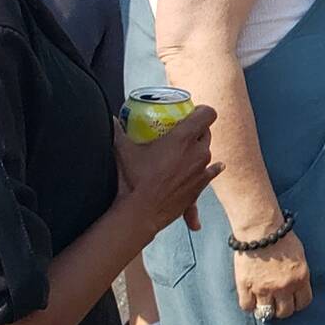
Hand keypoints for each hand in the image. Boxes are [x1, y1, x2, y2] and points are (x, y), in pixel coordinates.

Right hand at [113, 107, 220, 239]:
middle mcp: (199, 152)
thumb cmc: (133, 180)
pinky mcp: (200, 186)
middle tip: (181, 132)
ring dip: (198, 150)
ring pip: (207, 152)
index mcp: (184, 138)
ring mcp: (202, 170)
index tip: (190, 112)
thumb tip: (110, 119)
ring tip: (184, 152)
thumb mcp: (123, 151)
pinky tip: (213, 168)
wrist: (140, 213)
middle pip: (206, 132)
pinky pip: (210, 173)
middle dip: (196, 130)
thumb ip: (117, 131)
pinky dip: (210, 170)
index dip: (201, 110)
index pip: (208, 114)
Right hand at [234, 228, 313, 322]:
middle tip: (277, 302)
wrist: (261, 229)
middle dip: (281, 308)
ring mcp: (264, 288)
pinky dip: (249, 305)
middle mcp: (284, 287)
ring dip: (265, 309)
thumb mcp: (300, 256)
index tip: (292, 301)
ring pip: (266, 313)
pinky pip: (247, 306)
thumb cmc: (281, 237)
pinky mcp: (246, 286)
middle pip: (285, 312)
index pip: (303, 303)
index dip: (297, 303)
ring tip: (263, 302)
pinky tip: (251, 299)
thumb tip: (296, 287)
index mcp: (300, 278)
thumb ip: (299, 274)